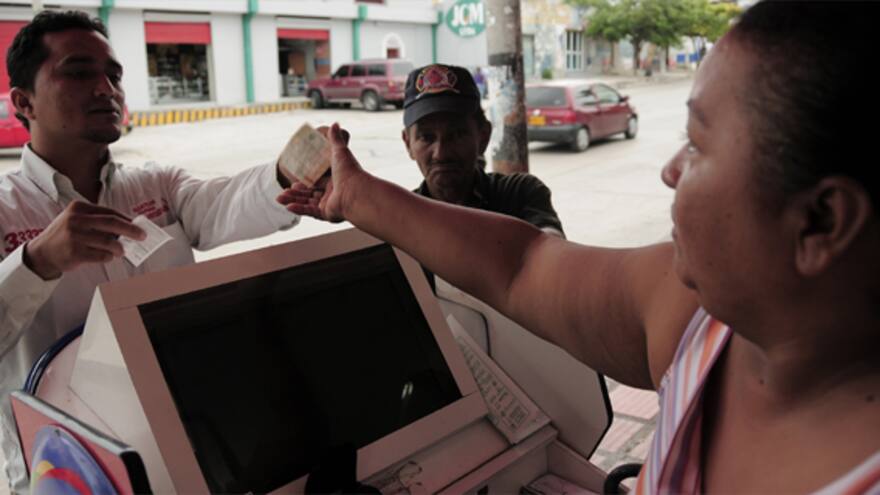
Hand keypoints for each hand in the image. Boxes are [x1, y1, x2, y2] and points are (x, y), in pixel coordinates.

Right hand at [23, 201, 145, 279]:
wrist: (42, 253)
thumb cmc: (65, 235)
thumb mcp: (76, 220)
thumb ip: (98, 221)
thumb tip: (128, 226)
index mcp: (78, 208)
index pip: (109, 212)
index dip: (126, 220)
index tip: (139, 225)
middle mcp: (76, 220)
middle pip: (112, 223)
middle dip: (131, 230)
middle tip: (142, 236)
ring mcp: (75, 236)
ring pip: (108, 242)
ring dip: (119, 248)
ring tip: (120, 251)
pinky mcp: (75, 253)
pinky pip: (102, 255)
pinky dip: (108, 257)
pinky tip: (106, 256)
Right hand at [277, 123, 364, 222]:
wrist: (357, 192)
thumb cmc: (350, 171)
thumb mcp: (340, 152)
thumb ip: (336, 139)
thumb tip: (335, 123)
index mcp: (337, 182)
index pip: (318, 183)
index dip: (306, 182)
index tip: (294, 180)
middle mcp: (334, 195)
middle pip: (311, 194)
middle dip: (295, 193)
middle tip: (283, 191)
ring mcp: (331, 206)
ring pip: (308, 203)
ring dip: (293, 200)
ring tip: (279, 199)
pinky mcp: (328, 214)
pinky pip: (311, 212)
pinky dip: (299, 209)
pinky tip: (288, 207)